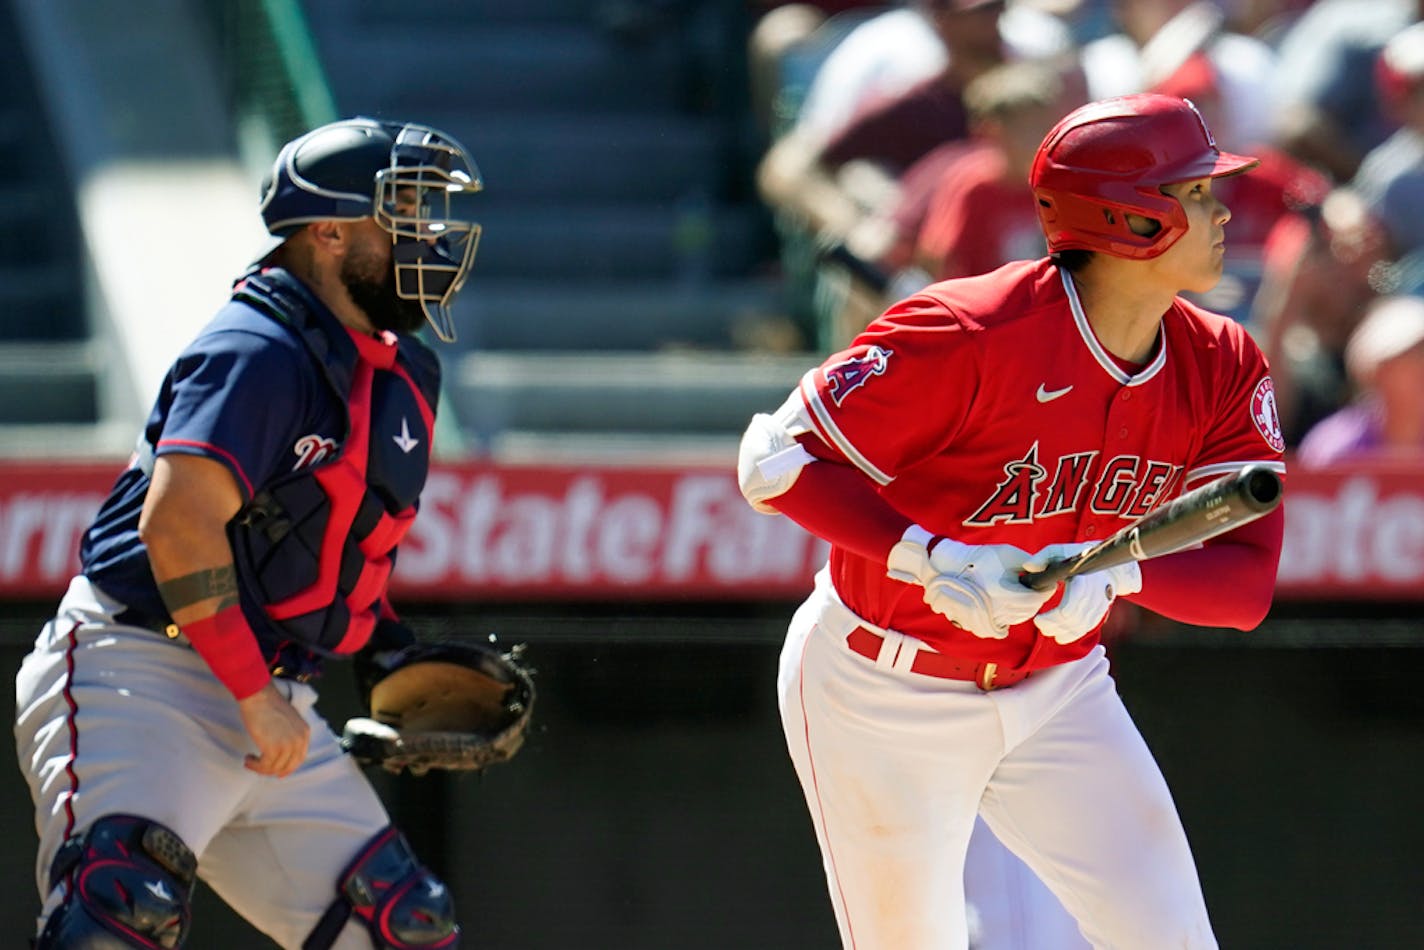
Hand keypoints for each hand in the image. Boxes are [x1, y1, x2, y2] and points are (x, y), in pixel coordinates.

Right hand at [237, 681, 310, 776]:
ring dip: (260, 768)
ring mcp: (288, 745)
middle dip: (273, 770)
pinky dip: (255, 766)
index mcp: (304, 732)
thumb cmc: (268, 704)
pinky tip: (248, 759)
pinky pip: (265, 766)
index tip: (277, 771)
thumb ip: (289, 735)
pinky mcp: (273, 748)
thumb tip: (280, 752)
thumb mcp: (287, 721)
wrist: (259, 696)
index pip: (299, 758)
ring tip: (250, 762)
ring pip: (275, 768)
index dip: (288, 767)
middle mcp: (299, 740)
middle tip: (259, 768)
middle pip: (288, 766)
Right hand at [887, 526, 1055, 638]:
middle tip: (1034, 588)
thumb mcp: (1009, 554)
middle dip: (1035, 600)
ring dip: (1022, 609)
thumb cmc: (980, 558)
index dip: (1046, 592)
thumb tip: (1047, 573)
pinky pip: (1001, 626)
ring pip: (1015, 620)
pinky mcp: (978, 623)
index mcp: (1004, 593)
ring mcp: (986, 619)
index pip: (1035, 600)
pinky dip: (1007, 617)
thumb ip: (1031, 564)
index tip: (1048, 584)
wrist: (949, 567)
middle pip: (1027, 612)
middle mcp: (996, 610)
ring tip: (1017, 593)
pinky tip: (1004, 604)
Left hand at [1021, 543, 1143, 644]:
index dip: (1058, 614)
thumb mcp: (1059, 552)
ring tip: (1046, 631)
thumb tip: (1028, 567)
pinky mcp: (1100, 612)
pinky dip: (1073, 635)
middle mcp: (1096, 592)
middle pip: (1074, 617)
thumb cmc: (1075, 557)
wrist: (1104, 564)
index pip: (1075, 599)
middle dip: (1054, 625)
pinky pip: (1087, 628)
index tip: (1039, 618)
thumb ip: (1042, 557)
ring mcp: (1100, 603)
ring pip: (1081, 625)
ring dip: (1062, 632)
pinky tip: (1060, 637)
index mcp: (1084, 576)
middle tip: (1039, 624)